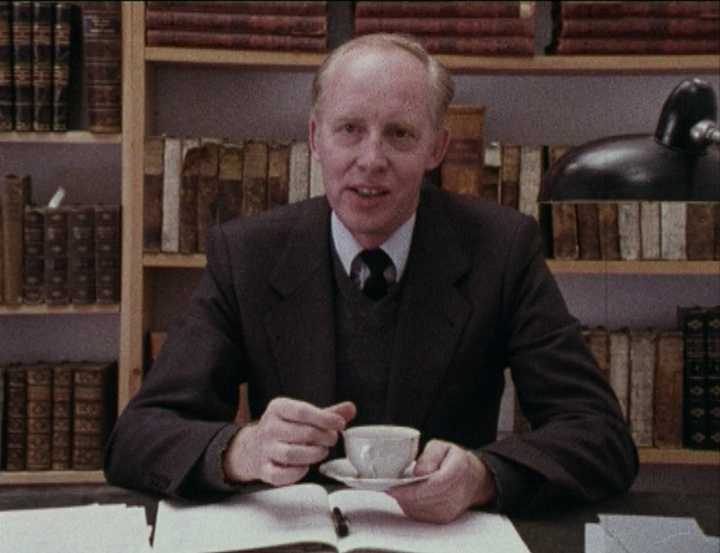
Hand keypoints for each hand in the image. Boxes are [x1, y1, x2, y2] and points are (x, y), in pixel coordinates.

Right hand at [222, 397, 355, 485]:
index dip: (325, 418)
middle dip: (324, 437)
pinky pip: (280, 475)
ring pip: (291, 454)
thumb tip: (350, 409)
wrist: (254, 447)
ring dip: (313, 454)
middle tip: (332, 439)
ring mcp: (265, 449)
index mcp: (278, 408)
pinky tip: (305, 467)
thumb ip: (327, 413)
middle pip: (302, 433)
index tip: (340, 424)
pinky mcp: (264, 469)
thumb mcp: (302, 415)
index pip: (302, 411)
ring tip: (322, 451)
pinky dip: (296, 473)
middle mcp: (269, 427)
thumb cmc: (284, 428)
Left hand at [387, 439, 497, 523]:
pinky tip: (408, 495)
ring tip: (398, 488)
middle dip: (403, 494)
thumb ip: (430, 456)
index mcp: (458, 471)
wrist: (473, 480)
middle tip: (388, 485)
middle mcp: (456, 494)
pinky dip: (410, 505)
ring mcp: (451, 510)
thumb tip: (418, 471)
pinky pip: (420, 515)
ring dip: (405, 500)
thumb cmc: (454, 461)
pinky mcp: (443, 519)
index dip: (410, 488)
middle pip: (423, 499)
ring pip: (419, 509)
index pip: (433, 485)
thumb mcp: (443, 447)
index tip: (392, 487)